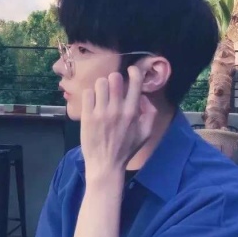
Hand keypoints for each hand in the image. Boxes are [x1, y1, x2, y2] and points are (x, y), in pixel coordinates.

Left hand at [80, 66, 156, 183]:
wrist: (105, 165)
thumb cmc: (126, 150)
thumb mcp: (146, 134)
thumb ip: (150, 113)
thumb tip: (144, 97)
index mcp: (132, 112)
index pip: (135, 82)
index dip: (134, 71)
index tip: (131, 71)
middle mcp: (117, 109)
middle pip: (114, 77)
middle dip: (115, 79)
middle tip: (113, 87)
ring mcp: (100, 112)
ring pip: (100, 83)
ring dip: (102, 86)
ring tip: (102, 95)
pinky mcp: (87, 116)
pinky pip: (87, 94)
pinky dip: (91, 95)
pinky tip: (93, 103)